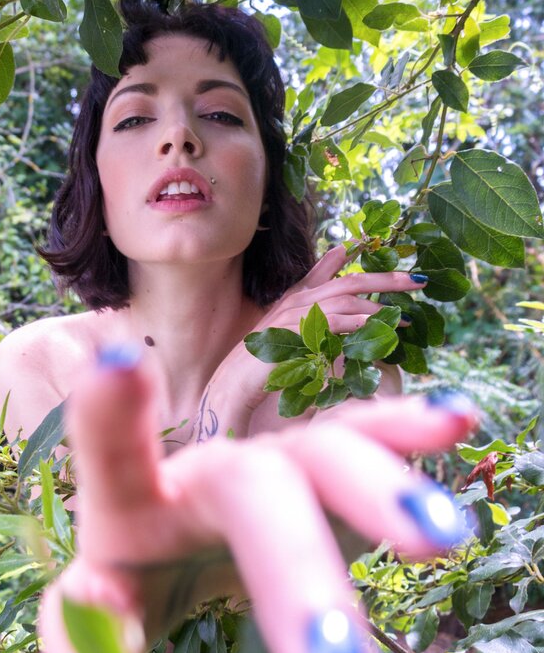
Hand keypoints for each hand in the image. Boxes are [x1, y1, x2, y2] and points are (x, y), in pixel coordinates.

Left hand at [38, 349, 476, 652]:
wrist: (179, 584)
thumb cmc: (133, 605)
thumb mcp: (92, 637)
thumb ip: (79, 635)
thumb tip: (103, 593)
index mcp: (130, 510)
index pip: (113, 453)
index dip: (113, 413)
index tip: (119, 367)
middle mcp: (204, 475)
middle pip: (251, 489)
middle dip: (295, 569)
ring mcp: (270, 469)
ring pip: (325, 458)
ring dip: (377, 492)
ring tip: (436, 537)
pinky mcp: (325, 481)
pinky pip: (367, 447)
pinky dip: (406, 432)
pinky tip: (454, 418)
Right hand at [204, 245, 428, 429]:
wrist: (234, 384)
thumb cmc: (262, 364)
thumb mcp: (290, 335)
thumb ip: (311, 329)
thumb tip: (335, 314)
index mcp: (298, 297)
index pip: (335, 272)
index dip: (369, 269)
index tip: (401, 271)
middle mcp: (298, 299)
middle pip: (349, 281)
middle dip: (386, 280)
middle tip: (418, 281)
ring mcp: (296, 314)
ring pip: (345, 299)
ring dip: (378, 306)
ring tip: (404, 317)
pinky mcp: (296, 332)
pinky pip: (334, 321)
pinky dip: (358, 322)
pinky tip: (377, 327)